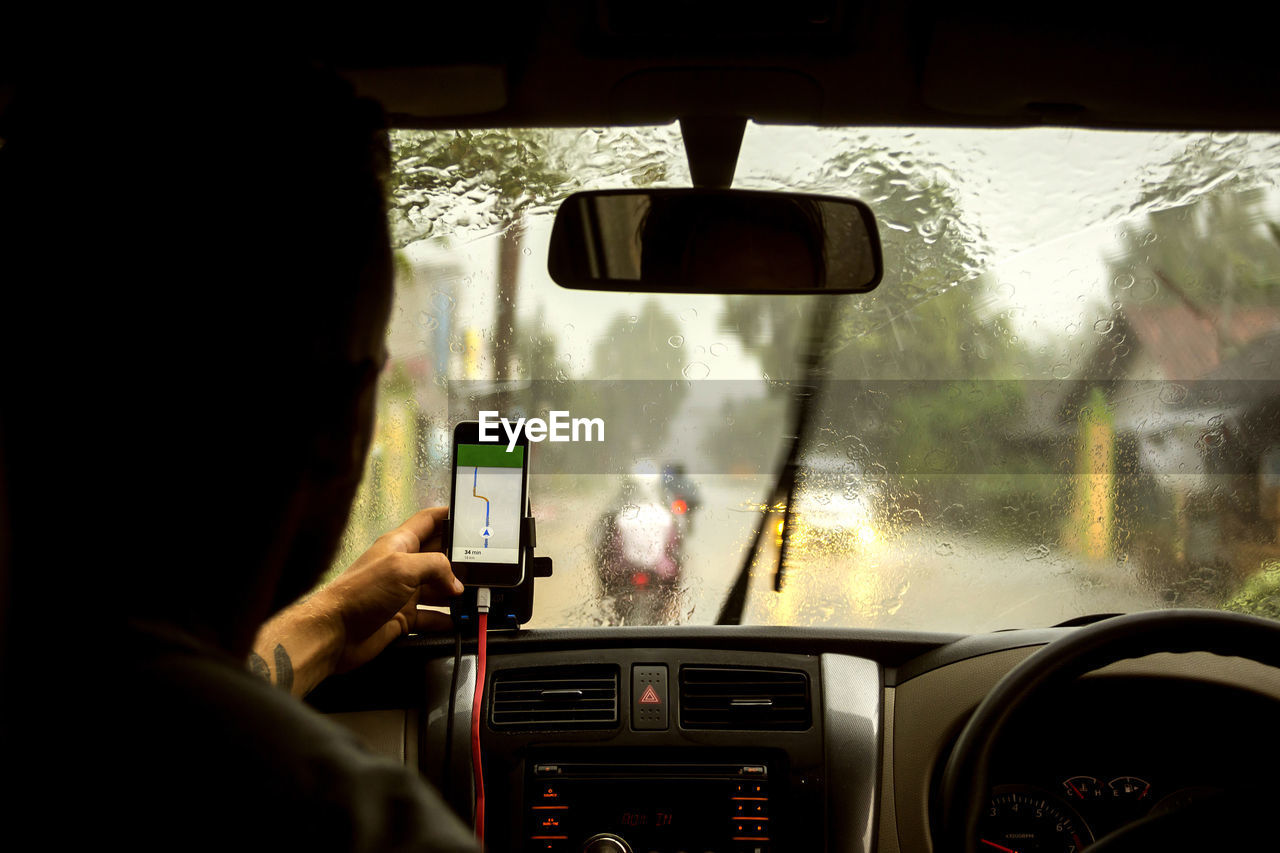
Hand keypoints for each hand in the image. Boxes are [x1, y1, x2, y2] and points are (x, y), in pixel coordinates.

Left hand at [316, 506, 462, 673]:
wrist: (335, 633)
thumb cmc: (358, 594)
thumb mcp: (403, 568)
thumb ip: (435, 566)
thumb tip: (455, 580)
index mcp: (399, 544)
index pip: (428, 521)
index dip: (449, 516)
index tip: (469, 515)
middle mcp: (402, 566)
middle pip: (439, 556)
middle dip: (460, 559)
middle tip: (483, 562)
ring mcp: (403, 592)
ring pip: (438, 588)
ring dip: (455, 592)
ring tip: (474, 594)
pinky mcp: (402, 617)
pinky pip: (431, 616)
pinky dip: (446, 619)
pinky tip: (457, 620)